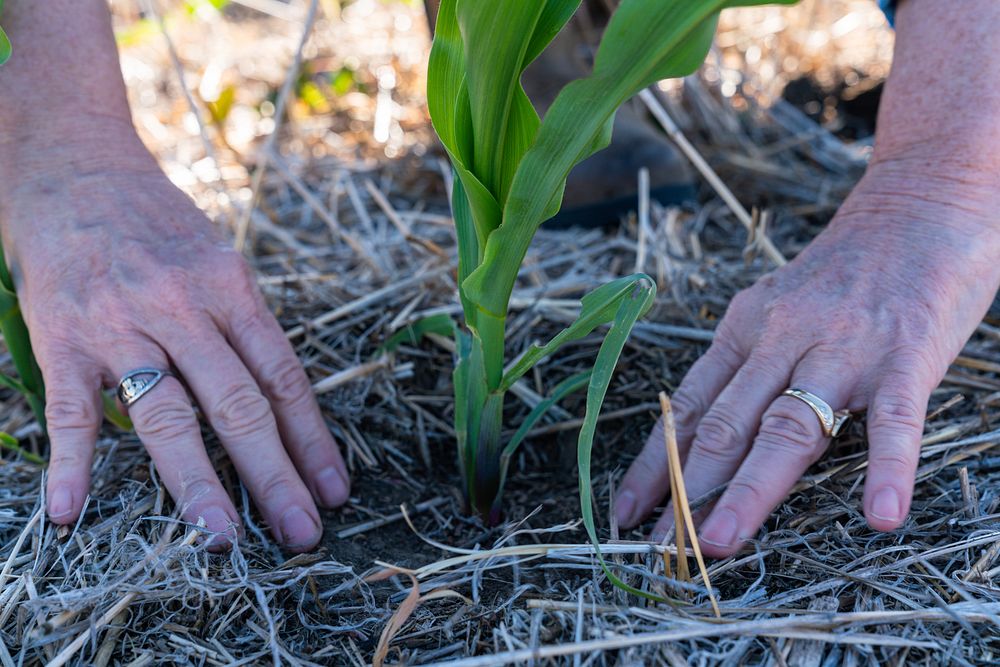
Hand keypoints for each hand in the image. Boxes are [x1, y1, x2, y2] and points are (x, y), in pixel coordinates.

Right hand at [1, 129, 348, 550]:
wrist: (73, 167)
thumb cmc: (158, 223)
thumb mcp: (218, 260)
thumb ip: (244, 326)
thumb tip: (281, 400)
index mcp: (231, 289)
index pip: (283, 377)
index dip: (313, 439)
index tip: (334, 490)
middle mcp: (183, 308)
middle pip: (239, 404)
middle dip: (274, 475)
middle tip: (301, 533)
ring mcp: (122, 324)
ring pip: (168, 416)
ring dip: (196, 483)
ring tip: (221, 539)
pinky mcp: (63, 336)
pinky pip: (71, 408)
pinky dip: (72, 462)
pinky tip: (72, 510)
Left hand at [615, 162, 999, 556]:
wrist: (922, 201)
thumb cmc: (847, 267)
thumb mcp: (779, 308)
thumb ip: (750, 365)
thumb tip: (707, 431)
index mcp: (745, 327)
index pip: (687, 406)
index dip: (653, 463)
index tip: (624, 511)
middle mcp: (782, 336)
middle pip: (724, 424)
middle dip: (685, 491)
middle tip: (658, 548)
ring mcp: (843, 346)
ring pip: (788, 425)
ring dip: (750, 490)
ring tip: (718, 543)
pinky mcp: (906, 353)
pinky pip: (894, 418)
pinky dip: (886, 466)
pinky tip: (878, 513)